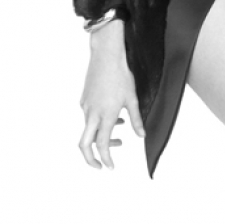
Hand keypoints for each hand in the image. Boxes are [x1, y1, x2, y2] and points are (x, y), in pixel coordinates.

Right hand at [78, 21, 145, 169]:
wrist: (106, 56)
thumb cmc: (121, 76)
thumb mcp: (133, 100)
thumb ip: (136, 120)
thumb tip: (140, 136)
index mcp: (106, 116)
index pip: (102, 145)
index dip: (106, 159)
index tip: (111, 167)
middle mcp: (92, 114)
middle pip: (83, 144)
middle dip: (90, 159)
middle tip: (100, 166)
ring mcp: (86, 106)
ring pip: (89, 130)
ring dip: (102, 138)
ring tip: (120, 137)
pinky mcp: (84, 100)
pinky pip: (89, 118)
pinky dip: (100, 124)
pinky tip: (115, 118)